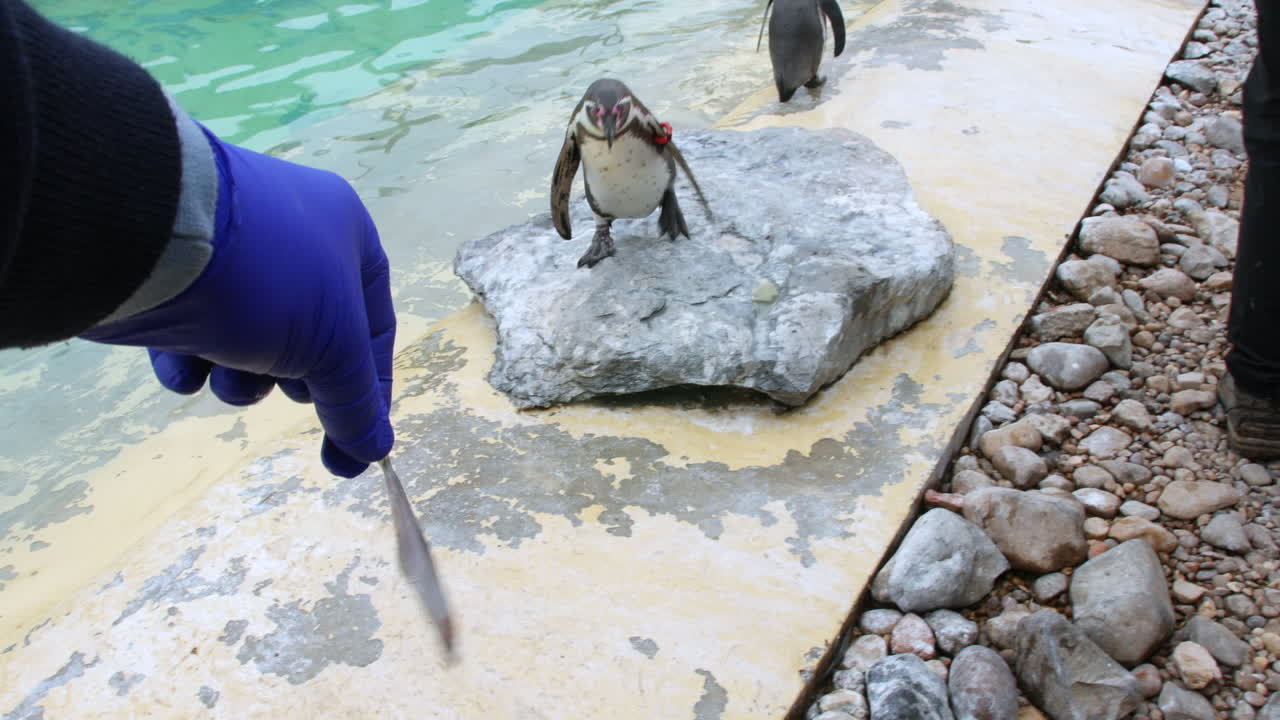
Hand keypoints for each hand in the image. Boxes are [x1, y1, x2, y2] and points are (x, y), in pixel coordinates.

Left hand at [81, 131, 395, 477]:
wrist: (144, 235)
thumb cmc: (268, 279)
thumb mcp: (333, 346)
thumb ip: (356, 403)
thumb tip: (374, 450)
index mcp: (345, 230)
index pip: (375, 325)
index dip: (370, 389)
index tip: (357, 443)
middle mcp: (290, 234)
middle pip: (312, 337)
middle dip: (295, 377)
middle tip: (287, 392)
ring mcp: (226, 253)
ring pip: (252, 341)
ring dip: (242, 375)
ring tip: (225, 373)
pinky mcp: (170, 275)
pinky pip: (195, 331)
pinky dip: (191, 359)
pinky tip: (182, 363)